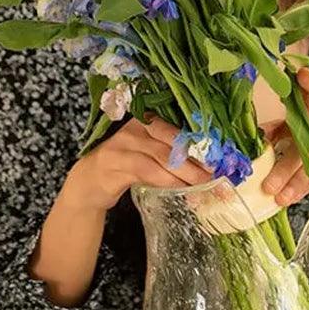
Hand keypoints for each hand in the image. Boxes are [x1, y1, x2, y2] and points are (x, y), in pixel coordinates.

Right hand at [61, 116, 211, 214]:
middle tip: (214, 175)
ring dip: (184, 174)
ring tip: (201, 186)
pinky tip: (179, 190)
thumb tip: (207, 165)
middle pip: (172, 143)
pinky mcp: (115, 165)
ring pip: (161, 158)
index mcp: (147, 119)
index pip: (178, 130)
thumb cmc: (126, 165)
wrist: (89, 182)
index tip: (219, 159)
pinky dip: (165, 181)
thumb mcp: (148, 153)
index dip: (199, 144)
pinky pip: (146, 171)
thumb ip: (171, 153)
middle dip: (195, 161)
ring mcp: (123, 145)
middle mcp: (136, 128)